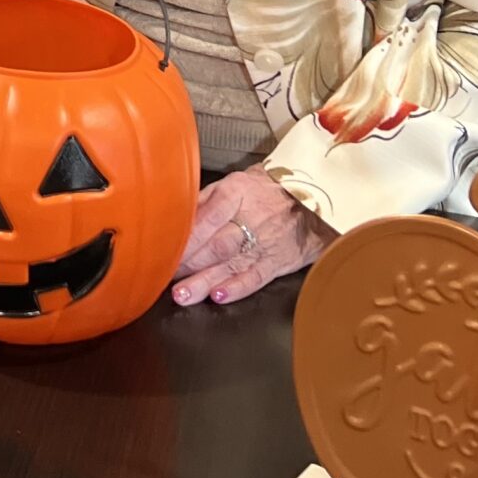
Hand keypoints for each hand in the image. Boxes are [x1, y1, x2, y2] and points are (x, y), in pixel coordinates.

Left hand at [170, 168, 335, 306]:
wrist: (314, 198)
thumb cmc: (266, 189)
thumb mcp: (236, 181)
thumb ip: (206, 199)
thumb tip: (176, 216)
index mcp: (237, 193)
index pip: (207, 218)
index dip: (185, 238)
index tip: (163, 251)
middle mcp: (251, 218)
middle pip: (215, 244)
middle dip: (188, 263)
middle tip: (164, 276)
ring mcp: (266, 242)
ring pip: (231, 264)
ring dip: (205, 281)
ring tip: (183, 295)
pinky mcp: (278, 261)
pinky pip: (256, 277)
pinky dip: (237, 288)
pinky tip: (219, 296)